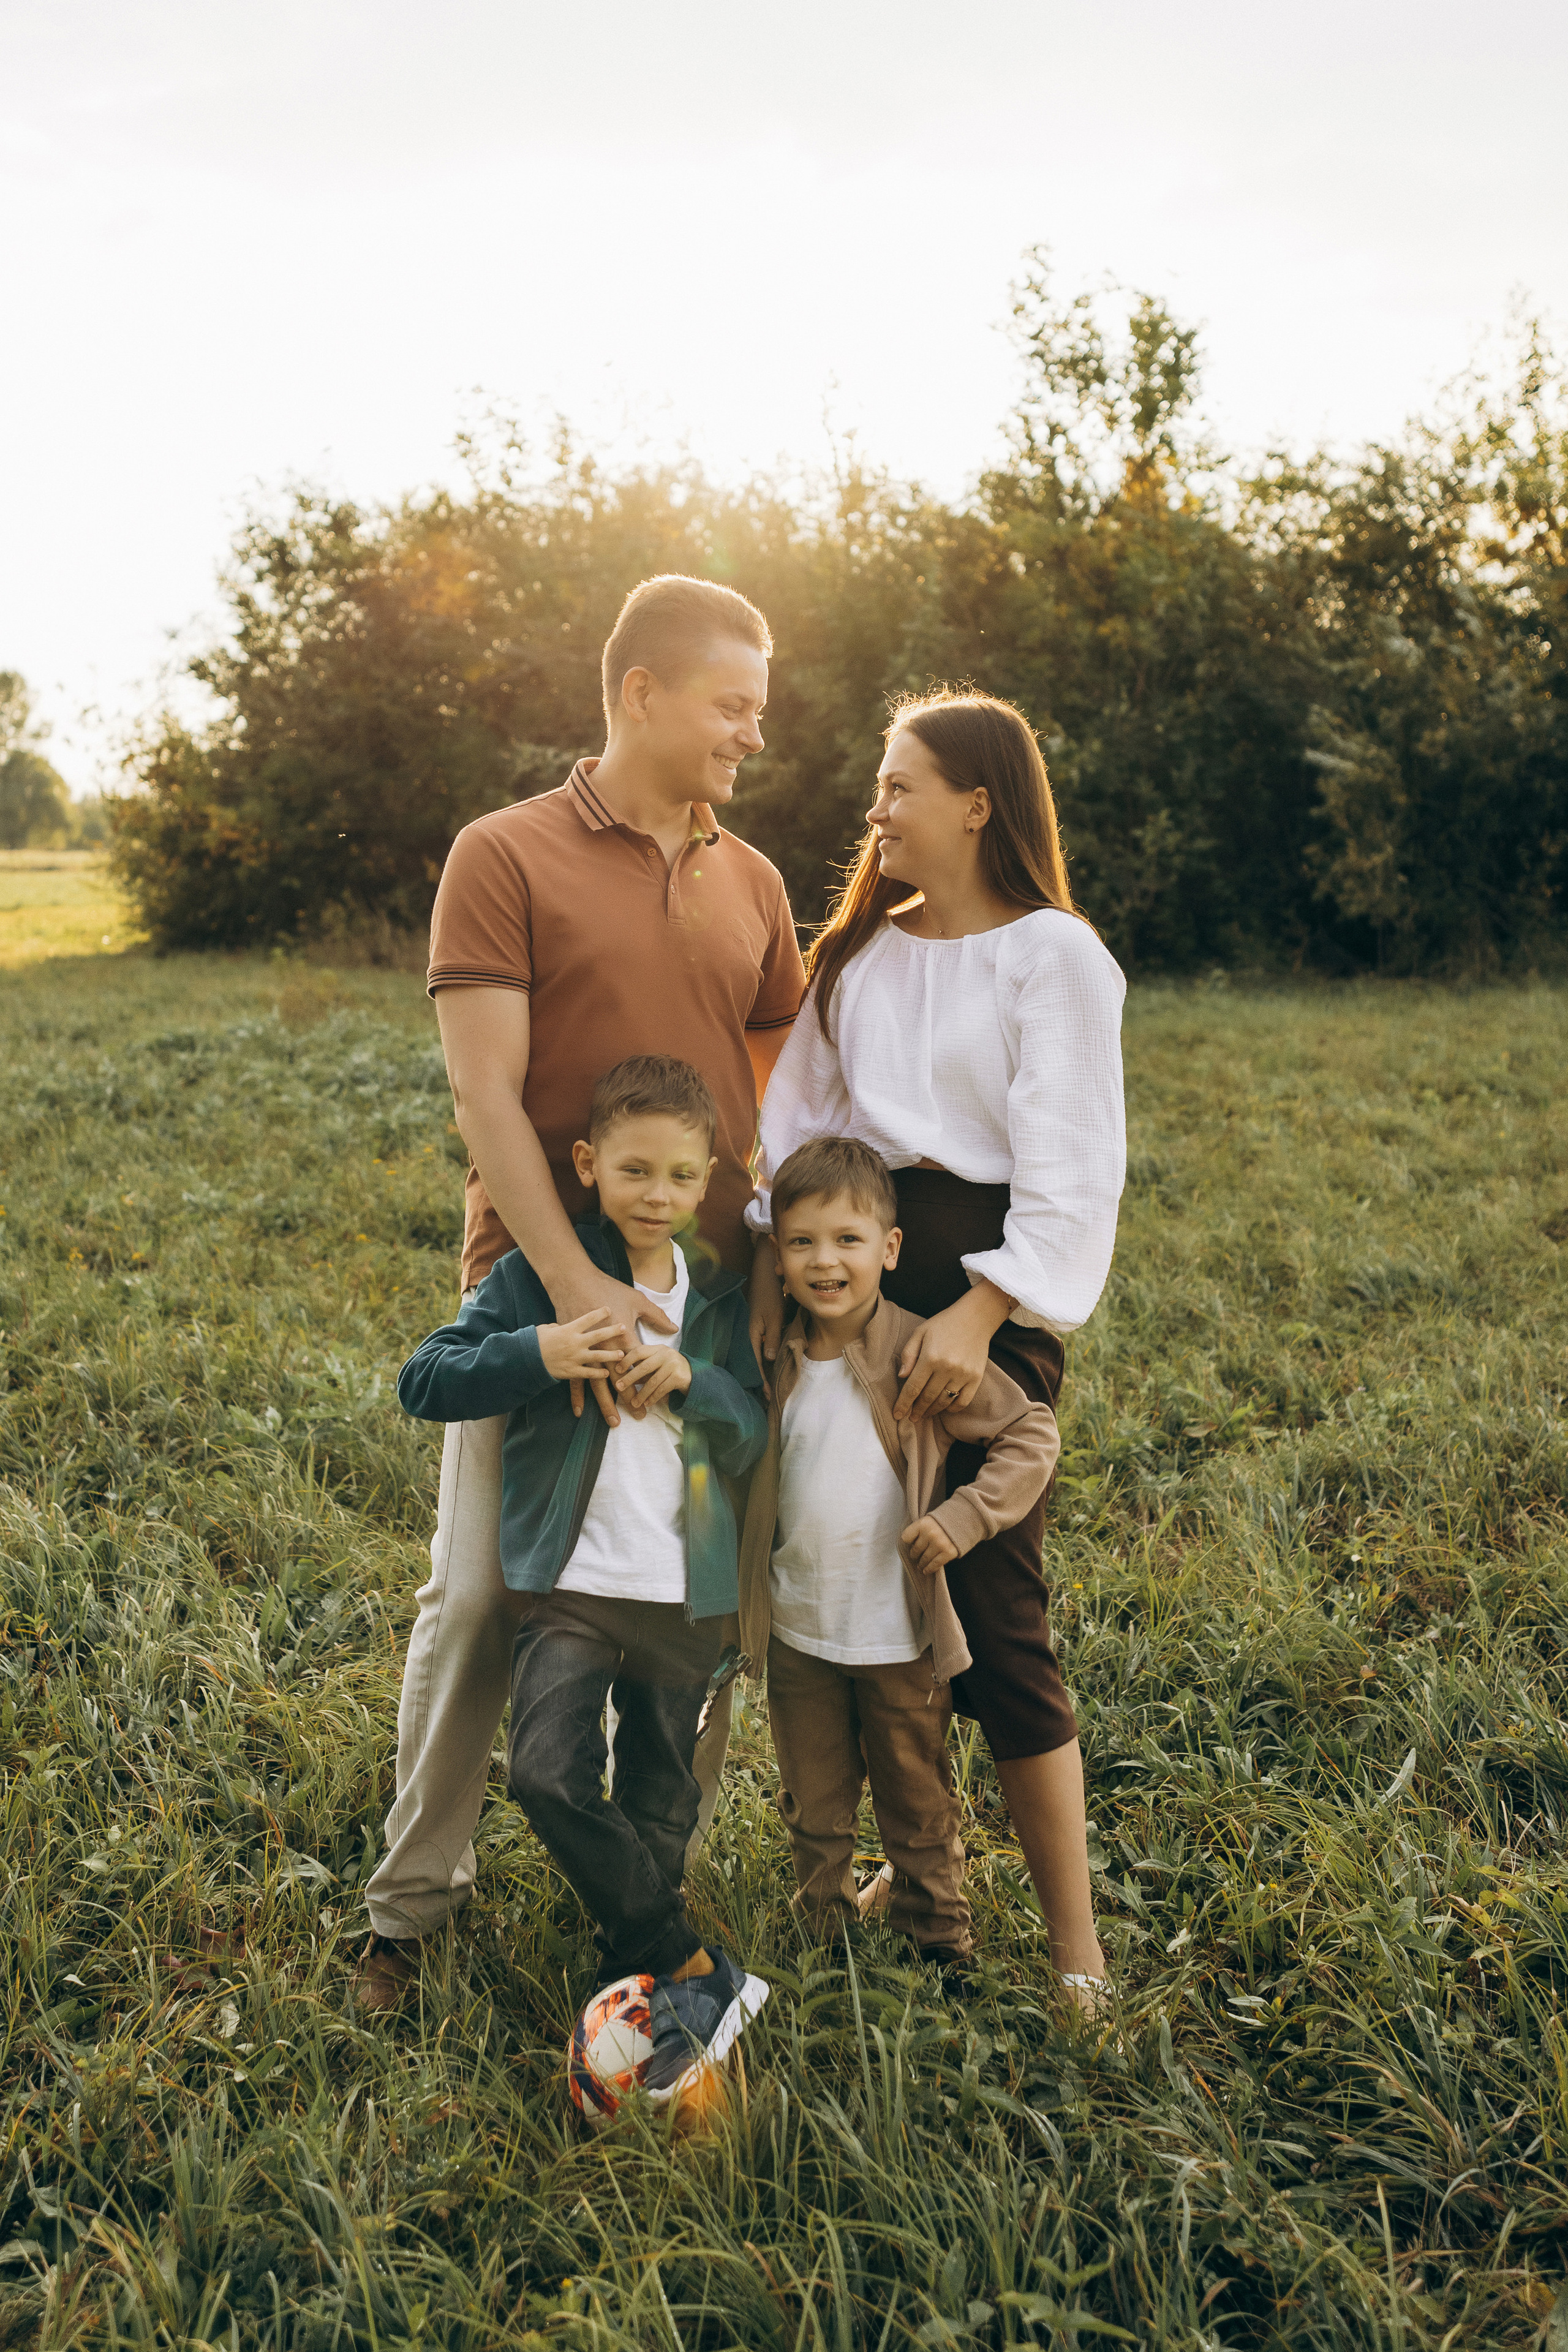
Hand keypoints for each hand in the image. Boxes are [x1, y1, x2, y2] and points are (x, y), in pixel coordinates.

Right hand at [536, 1308, 626, 1386]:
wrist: (526, 1360)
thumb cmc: (535, 1341)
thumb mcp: (547, 1328)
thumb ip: (560, 1326)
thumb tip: (566, 1326)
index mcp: (569, 1329)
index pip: (588, 1318)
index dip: (600, 1313)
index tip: (609, 1308)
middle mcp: (575, 1343)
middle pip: (599, 1336)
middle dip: (613, 1331)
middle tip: (624, 1327)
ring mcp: (574, 1358)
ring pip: (598, 1357)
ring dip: (611, 1355)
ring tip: (621, 1354)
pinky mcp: (572, 1371)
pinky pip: (589, 1373)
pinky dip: (599, 1374)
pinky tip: (607, 1373)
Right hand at [552, 1268, 673, 1424]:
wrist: (574, 1282)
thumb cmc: (607, 1289)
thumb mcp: (637, 1300)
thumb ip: (656, 1317)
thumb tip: (673, 1329)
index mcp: (623, 1338)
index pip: (637, 1369)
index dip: (644, 1386)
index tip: (651, 1401)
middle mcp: (606, 1350)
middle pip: (619, 1382)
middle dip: (629, 1401)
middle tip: (639, 1416)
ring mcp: (589, 1353)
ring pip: (598, 1385)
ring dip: (606, 1404)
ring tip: (613, 1421)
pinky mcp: (575, 1351)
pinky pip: (576, 1379)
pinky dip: (577, 1396)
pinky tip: (580, 1411)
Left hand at [614, 1344, 691, 1417]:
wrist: (696, 1375)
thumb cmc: (670, 1370)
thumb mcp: (657, 1366)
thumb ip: (642, 1370)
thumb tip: (624, 1380)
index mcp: (658, 1348)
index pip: (639, 1351)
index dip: (627, 1360)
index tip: (617, 1370)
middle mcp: (667, 1354)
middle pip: (644, 1366)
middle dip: (630, 1378)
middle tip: (619, 1387)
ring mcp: (674, 1365)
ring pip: (653, 1381)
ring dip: (642, 1394)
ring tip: (634, 1403)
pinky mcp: (679, 1377)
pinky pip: (662, 1389)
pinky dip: (653, 1398)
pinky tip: (647, 1403)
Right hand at [748, 1242, 784, 1399]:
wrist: (765, 1272)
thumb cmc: (770, 1292)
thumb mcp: (773, 1316)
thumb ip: (772, 1337)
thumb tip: (770, 1359)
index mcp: (753, 1335)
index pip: (758, 1364)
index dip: (764, 1381)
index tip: (770, 1397)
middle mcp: (753, 1334)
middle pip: (758, 1363)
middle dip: (764, 1381)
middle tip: (771, 1398)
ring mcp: (756, 1330)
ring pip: (761, 1355)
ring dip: (767, 1371)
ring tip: (772, 1386)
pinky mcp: (762, 1324)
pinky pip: (764, 1346)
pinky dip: (769, 1358)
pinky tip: (774, 1364)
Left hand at [894, 1281, 1012, 1421]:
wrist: (975, 1317)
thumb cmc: (944, 1323)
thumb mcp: (920, 1332)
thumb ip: (908, 1354)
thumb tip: (902, 1376)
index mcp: (930, 1357)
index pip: (912, 1388)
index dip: (903, 1404)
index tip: (897, 1414)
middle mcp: (947, 1368)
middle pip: (927, 1398)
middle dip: (917, 1410)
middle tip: (911, 1418)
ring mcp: (963, 1374)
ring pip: (944, 1402)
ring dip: (932, 1411)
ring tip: (925, 1414)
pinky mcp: (976, 1377)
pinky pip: (963, 1401)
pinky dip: (952, 1408)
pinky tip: (945, 1408)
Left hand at [903, 1514, 958, 1574]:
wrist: (963, 1521)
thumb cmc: (943, 1522)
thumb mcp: (928, 1520)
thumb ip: (919, 1530)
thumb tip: (910, 1546)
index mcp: (923, 1524)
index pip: (906, 1537)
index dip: (908, 1542)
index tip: (911, 1544)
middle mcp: (930, 1534)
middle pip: (915, 1550)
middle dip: (914, 1555)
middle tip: (915, 1556)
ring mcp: (939, 1544)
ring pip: (924, 1559)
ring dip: (921, 1564)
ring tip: (920, 1566)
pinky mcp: (948, 1552)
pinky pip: (935, 1564)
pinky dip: (929, 1569)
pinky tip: (926, 1571)